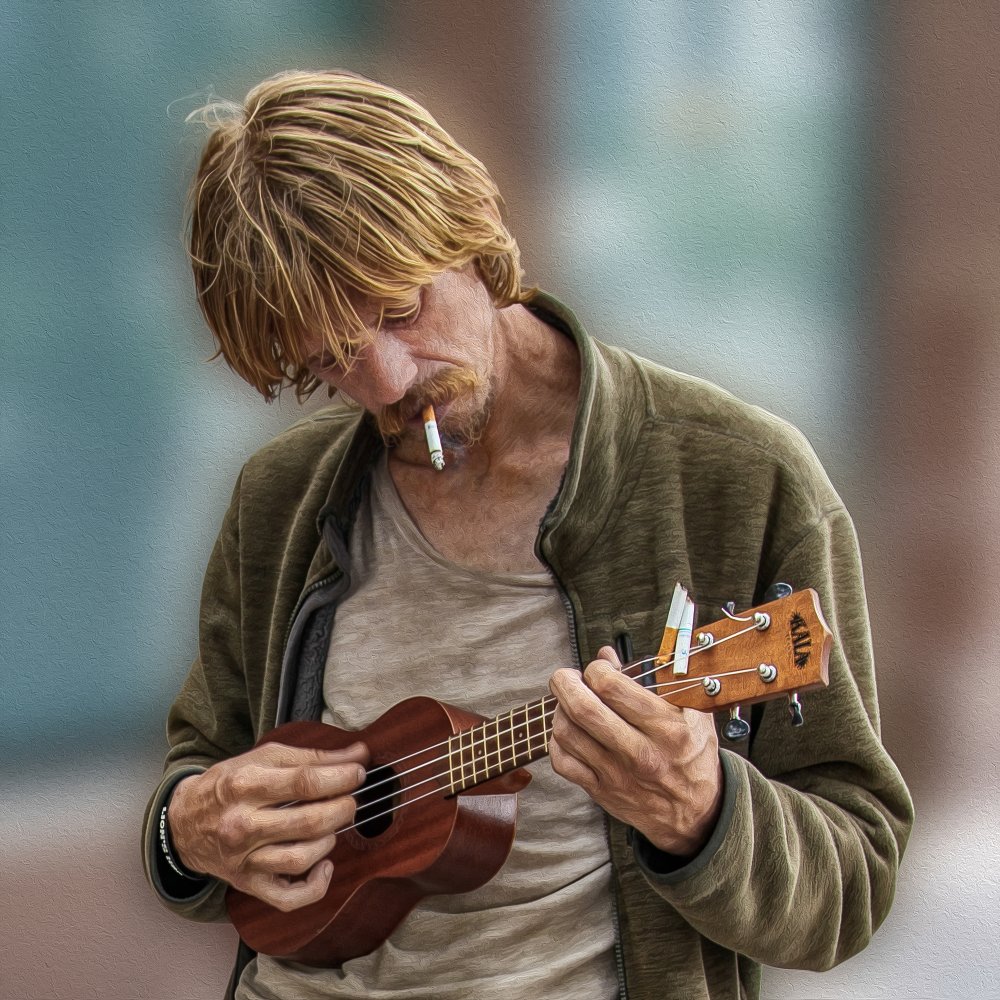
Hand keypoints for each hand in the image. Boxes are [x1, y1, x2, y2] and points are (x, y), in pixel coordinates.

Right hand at [167, 741, 368, 910]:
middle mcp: (242, 825)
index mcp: (245, 785)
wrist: (184, 822)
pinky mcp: (248, 884)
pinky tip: (326, 865)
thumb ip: (311, 756)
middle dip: (343, 807)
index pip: (305, 782)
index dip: (341, 777)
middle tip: (351, 797)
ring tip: (333, 823)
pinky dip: (315, 886)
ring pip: (302, 858)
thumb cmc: (230, 784)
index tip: (358, 771)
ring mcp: (245, 859)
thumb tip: (357, 753)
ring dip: (330, 839)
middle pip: (309, 821)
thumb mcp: (263, 757)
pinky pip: (288, 898)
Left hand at [548, 646, 722, 855]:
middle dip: (565, 683)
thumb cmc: (693, 753)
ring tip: (568, 701)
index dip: (597, 669)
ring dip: (559, 709)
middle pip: (583, 709)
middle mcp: (640, 753)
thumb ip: (654, 677)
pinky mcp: (601, 791)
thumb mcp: (691, 711)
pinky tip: (569, 730)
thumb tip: (606, 654)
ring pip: (567, 733)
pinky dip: (557, 740)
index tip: (599, 669)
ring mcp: (617, 775)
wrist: (696, 812)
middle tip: (565, 677)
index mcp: (666, 728)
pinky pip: (562, 762)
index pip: (612, 688)